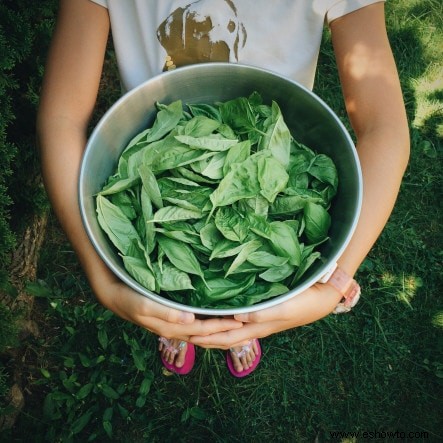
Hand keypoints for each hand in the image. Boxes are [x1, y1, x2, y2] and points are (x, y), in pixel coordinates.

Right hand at [94, 278, 242, 340]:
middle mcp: (176, 329)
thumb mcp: (146, 305)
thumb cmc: (130, 298)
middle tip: (246, 325)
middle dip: (225, 331)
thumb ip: (167, 313)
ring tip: (235, 325)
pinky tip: (213, 318)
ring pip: (201, 331)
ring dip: (218, 329)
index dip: (222, 326)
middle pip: (205, 334)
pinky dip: (206, 324)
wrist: (115, 296)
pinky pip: (194, 324)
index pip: (204, 330)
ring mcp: (173, 324)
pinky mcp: (171, 318)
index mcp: (173, 327)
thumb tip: (190, 321)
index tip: (241, 321)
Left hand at [189, 283, 341, 348]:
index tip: (187, 333)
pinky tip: (220, 318)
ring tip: (196, 329)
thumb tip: (236, 319)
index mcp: (256, 328)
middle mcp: (254, 327)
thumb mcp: (282, 309)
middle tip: (184, 334)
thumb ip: (261, 315)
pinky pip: (238, 324)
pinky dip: (225, 324)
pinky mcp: (262, 315)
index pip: (225, 336)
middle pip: (224, 338)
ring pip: (230, 332)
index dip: (206, 336)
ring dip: (212, 333)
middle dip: (204, 338)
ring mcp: (258, 323)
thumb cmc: (303, 302)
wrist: (320, 299)